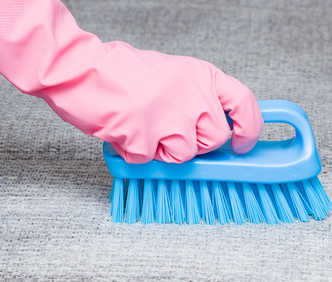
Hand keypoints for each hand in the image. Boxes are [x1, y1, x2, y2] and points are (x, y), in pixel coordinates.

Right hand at [40, 42, 262, 162]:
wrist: (81, 69)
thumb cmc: (122, 73)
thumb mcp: (173, 74)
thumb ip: (197, 96)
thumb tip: (215, 125)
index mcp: (202, 76)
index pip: (245, 104)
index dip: (250, 129)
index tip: (243, 145)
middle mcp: (193, 96)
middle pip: (215, 139)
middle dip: (197, 145)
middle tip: (171, 133)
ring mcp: (171, 118)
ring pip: (185, 156)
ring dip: (165, 151)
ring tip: (143, 129)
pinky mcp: (147, 138)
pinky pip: (151, 161)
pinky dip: (136, 154)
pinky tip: (125, 132)